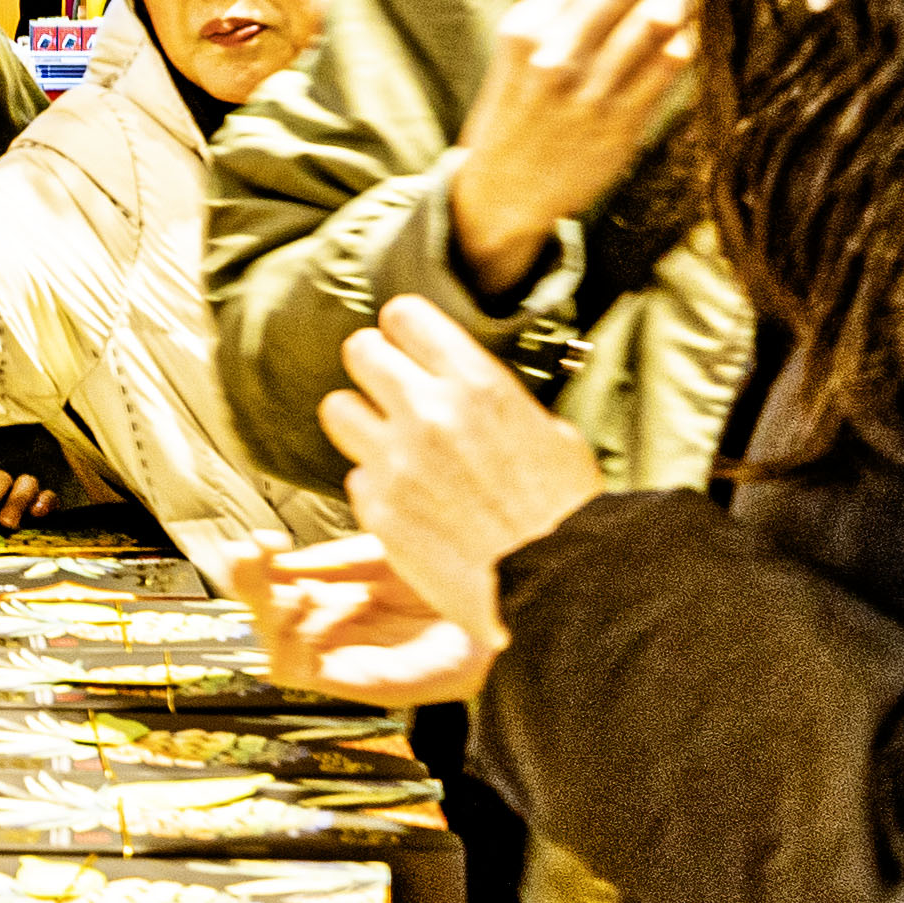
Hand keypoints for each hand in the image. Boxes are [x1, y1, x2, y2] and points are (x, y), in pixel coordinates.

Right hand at [228, 532, 498, 707]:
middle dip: (249, 583)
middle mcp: (341, 630)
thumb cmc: (459, 579)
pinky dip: (287, 642)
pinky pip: (297, 672)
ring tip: (290, 587)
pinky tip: (306, 609)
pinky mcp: (359, 684)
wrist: (510, 601)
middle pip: (268, 616)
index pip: (281, 587)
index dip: (261, 565)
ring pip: (274, 647)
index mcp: (345, 597)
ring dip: (267, 612)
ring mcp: (347, 658)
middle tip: (248, 553)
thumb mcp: (385, 555)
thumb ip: (331, 562)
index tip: (261, 538)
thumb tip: (279, 560)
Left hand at [317, 298, 604, 656]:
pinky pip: (356, 477)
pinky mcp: (379, 509)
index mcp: (477, 385)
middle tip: (388, 387)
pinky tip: (407, 501)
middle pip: (359, 350)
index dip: (404, 330)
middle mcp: (428, 413)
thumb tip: (471, 394)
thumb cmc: (566, 517)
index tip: (407, 343)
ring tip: (388, 443)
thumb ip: (497, 403)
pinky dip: (376, 486)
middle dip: (373, 365)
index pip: (405, 316)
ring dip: (360, 422)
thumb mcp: (552, 434)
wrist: (557, 586)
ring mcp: (397, 461)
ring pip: (337, 409)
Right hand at [448, 0, 707, 299]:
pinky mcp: (619, 126)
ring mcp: (588, 93)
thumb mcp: (519, 43)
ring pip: (654, 22)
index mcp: (525, 30)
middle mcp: (554, 57)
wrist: (503, 192)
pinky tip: (694, 25)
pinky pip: (667, 68)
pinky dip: (686, 38)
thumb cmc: (516, 107)